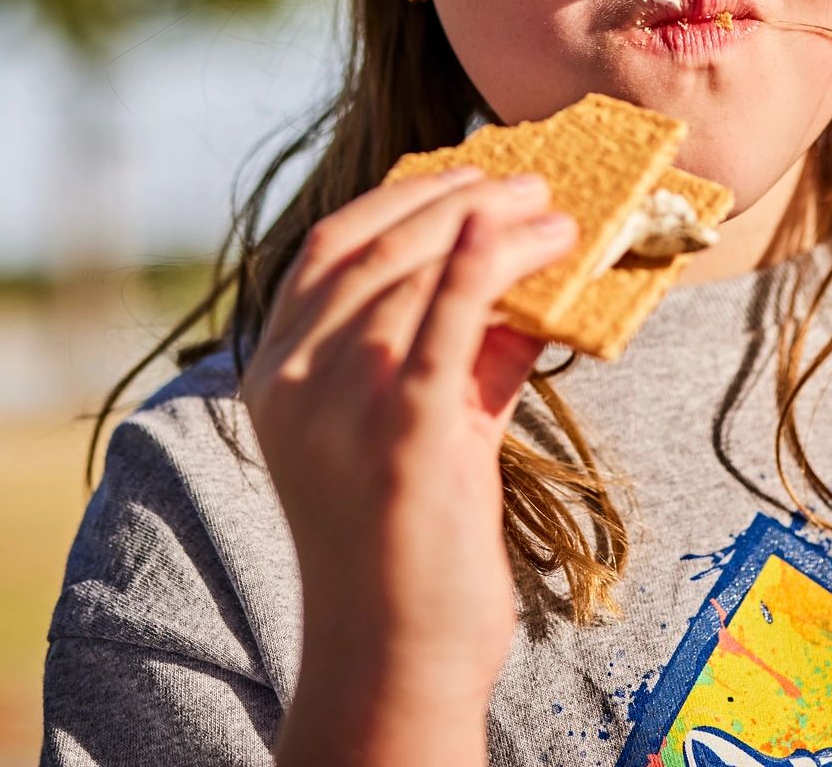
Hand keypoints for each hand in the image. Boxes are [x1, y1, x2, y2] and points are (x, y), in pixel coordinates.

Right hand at [242, 166, 577, 766]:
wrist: (395, 658)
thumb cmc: (408, 545)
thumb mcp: (416, 425)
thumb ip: (453, 350)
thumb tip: (519, 273)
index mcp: (273, 375)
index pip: (328, 249)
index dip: (401, 197)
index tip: (467, 173)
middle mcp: (292, 383)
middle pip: (375, 248)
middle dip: (459, 196)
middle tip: (532, 183)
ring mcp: (340, 409)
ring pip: (415, 274)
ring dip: (494, 226)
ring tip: (558, 217)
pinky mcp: (403, 436)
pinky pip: (445, 323)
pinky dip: (483, 263)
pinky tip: (522, 234)